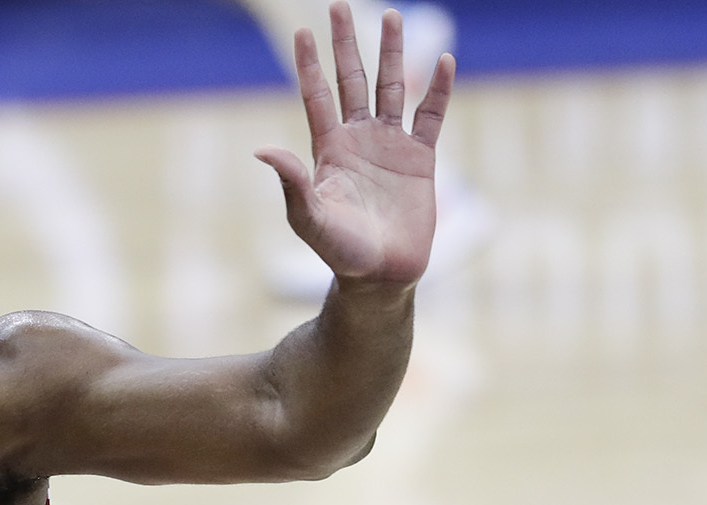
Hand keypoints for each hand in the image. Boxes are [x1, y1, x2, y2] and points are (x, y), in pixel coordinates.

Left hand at [256, 3, 453, 289]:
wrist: (380, 276)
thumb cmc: (340, 252)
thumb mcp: (310, 218)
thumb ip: (291, 183)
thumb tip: (262, 150)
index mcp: (329, 150)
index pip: (317, 96)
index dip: (310, 64)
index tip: (304, 30)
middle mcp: (359, 140)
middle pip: (352, 81)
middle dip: (347, 45)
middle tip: (340, 5)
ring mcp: (390, 146)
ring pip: (392, 88)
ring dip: (392, 54)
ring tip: (391, 18)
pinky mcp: (420, 159)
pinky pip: (431, 116)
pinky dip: (438, 90)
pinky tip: (444, 61)